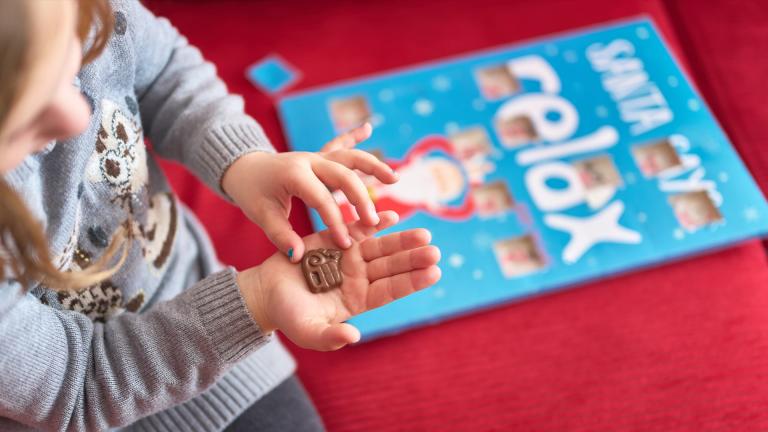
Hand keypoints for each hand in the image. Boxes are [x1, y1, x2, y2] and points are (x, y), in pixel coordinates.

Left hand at [222, 123, 397, 261]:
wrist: (242, 167)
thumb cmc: (252, 192)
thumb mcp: (261, 215)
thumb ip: (280, 236)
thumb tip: (297, 257)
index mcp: (295, 175)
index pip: (322, 200)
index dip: (336, 222)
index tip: (345, 244)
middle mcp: (309, 161)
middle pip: (343, 176)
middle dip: (361, 199)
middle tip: (374, 221)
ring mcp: (316, 156)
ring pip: (349, 157)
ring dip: (372, 166)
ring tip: (394, 178)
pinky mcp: (320, 156)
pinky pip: (340, 144)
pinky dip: (354, 136)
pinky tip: (368, 127)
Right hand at [237, 211, 440, 350]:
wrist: (265, 292)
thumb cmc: (288, 316)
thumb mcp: (308, 331)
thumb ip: (330, 337)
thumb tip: (353, 337)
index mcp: (358, 300)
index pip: (391, 290)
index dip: (412, 281)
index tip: (434, 273)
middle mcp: (359, 278)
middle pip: (391, 266)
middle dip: (413, 258)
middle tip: (434, 250)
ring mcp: (349, 257)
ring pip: (381, 247)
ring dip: (401, 239)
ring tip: (423, 234)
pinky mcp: (335, 239)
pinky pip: (359, 229)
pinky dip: (375, 222)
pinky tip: (392, 216)